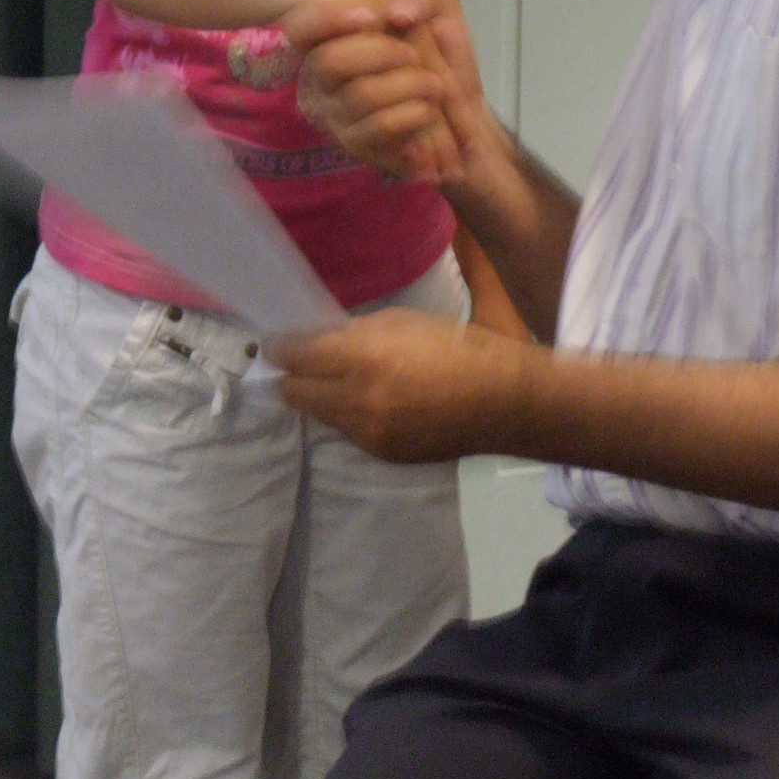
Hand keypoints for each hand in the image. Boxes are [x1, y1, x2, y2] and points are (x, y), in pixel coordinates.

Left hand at [271, 309, 533, 461]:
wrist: (503, 403)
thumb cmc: (459, 348)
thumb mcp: (405, 323)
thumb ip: (357, 333)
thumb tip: (322, 340)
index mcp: (363, 359)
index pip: (296, 356)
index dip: (279, 348)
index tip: (275, 343)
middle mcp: (356, 401)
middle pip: (295, 393)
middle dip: (290, 377)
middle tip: (297, 364)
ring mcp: (367, 434)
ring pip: (320, 415)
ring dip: (322, 397)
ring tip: (341, 382)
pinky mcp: (381, 454)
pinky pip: (349, 431)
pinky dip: (351, 415)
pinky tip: (374, 402)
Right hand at [286, 0, 493, 183]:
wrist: (456, 116)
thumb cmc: (433, 47)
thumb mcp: (431, 6)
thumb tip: (403, 14)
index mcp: (328, 36)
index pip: (299, 26)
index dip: (327, 20)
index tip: (372, 15)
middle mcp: (318, 76)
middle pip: (329, 62)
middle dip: (380, 53)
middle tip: (413, 54)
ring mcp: (333, 113)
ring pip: (361, 95)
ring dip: (406, 85)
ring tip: (435, 84)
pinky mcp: (355, 143)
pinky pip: (378, 129)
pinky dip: (410, 116)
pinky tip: (428, 108)